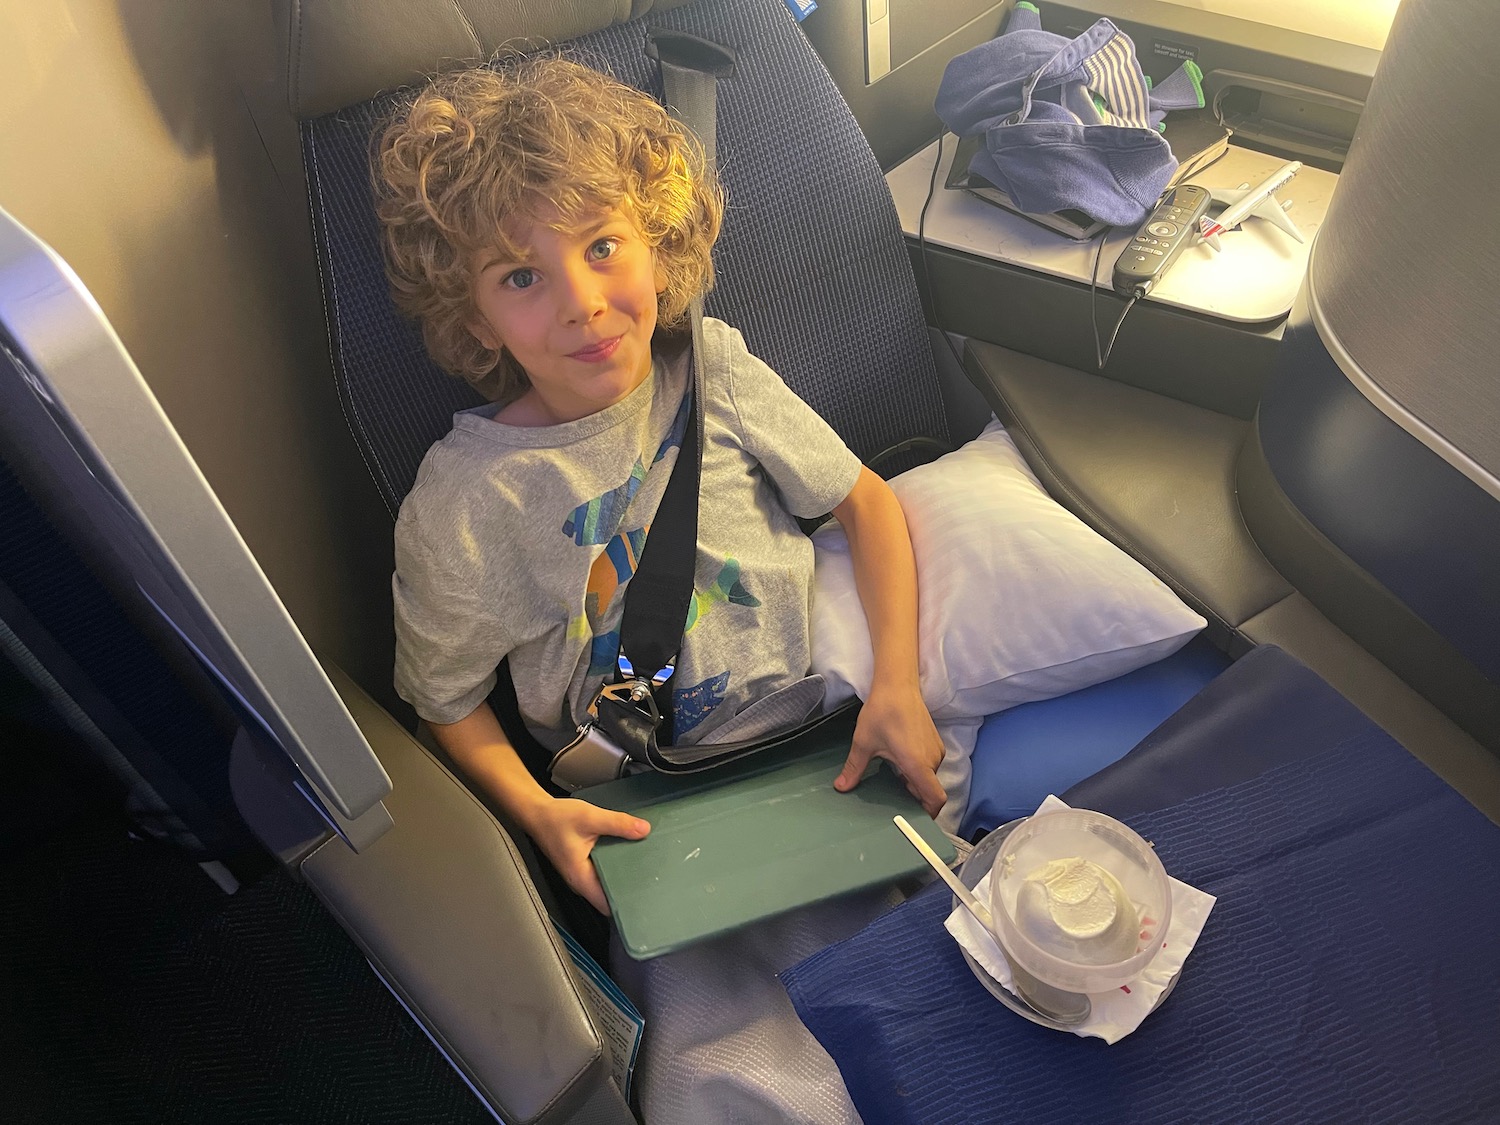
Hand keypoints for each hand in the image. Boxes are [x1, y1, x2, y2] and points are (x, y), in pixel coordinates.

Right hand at [519, 796, 650, 914]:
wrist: (537, 812)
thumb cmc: (555, 819)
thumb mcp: (590, 818)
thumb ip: (618, 823)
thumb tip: (642, 829)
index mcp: (581, 877)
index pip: (607, 905)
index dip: (625, 904)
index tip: (643, 897)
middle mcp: (580, 880)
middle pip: (610, 894)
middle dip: (628, 887)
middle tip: (649, 878)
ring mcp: (581, 874)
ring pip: (607, 882)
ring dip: (622, 874)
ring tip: (642, 865)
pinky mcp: (583, 865)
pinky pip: (603, 871)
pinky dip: (614, 864)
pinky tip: (626, 853)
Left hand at [833, 686, 946, 817]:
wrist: (897, 684)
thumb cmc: (882, 712)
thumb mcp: (864, 743)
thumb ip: (854, 768)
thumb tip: (841, 787)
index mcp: (917, 765)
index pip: (935, 799)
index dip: (929, 813)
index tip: (915, 820)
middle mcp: (932, 760)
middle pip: (928, 790)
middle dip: (913, 798)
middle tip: (892, 800)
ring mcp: (935, 749)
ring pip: (928, 777)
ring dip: (913, 782)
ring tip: (892, 778)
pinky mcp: (934, 741)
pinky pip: (928, 764)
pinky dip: (916, 769)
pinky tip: (898, 762)